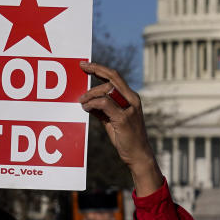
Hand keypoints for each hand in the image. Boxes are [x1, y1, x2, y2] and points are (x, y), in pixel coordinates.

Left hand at [79, 61, 163, 196]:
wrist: (138, 155)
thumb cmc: (125, 138)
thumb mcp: (112, 120)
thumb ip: (103, 110)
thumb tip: (88, 102)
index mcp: (131, 98)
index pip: (115, 77)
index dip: (100, 68)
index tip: (86, 64)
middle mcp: (132, 100)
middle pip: (112, 77)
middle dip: (95, 69)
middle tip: (81, 67)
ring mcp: (129, 109)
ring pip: (107, 89)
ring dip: (91, 93)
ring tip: (81, 101)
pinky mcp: (123, 119)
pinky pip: (104, 104)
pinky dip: (92, 104)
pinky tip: (86, 107)